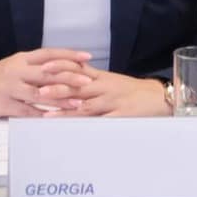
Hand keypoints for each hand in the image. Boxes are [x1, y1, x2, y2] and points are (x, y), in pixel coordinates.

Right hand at [0, 48, 93, 117]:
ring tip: (78, 103)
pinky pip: (27, 110)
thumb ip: (36, 66)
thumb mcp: (16, 65)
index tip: (87, 58)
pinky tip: (56, 118)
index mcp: (22, 58)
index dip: (69, 55)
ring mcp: (10, 87)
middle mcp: (17, 70)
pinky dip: (42, 114)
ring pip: (39, 92)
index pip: (49, 53)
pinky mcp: (5, 104)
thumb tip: (64, 67)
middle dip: (69, 77)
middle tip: (88, 81)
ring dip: (60, 99)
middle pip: (47, 72)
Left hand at [46, 69, 170, 116]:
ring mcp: (112, 102)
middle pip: (78, 87)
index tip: (43, 66)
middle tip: (39, 90)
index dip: (60, 67)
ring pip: (86, 106)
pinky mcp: (120, 117)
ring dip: (66, 110)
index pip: (77, 69)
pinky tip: (75, 129)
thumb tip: (68, 76)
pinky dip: (87, 125)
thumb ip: (89, 78)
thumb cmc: (131, 89)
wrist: (157, 97)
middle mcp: (104, 87)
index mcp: (101, 77)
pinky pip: (101, 122)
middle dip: (57, 89)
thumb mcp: (110, 79)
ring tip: (48, 114)